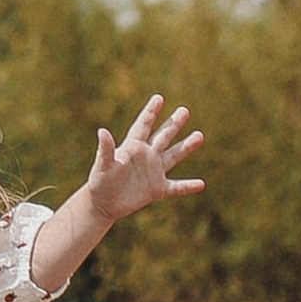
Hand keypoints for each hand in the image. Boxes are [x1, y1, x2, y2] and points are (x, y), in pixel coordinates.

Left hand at [82, 96, 203, 224]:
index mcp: (132, 147)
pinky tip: (201, 184)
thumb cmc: (99, 182)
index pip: (143, 125)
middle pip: (163, 136)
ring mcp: (153, 172)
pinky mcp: (157, 189)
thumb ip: (105, 149)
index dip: (151, 112)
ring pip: (173, 156)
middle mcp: (146, 156)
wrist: (103, 203)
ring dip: (186, 147)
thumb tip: (102, 131)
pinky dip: (188, 186)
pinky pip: (176, 187)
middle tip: (184, 110)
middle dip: (173, 123)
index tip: (159, 98)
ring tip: (199, 135)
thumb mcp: (103, 165)